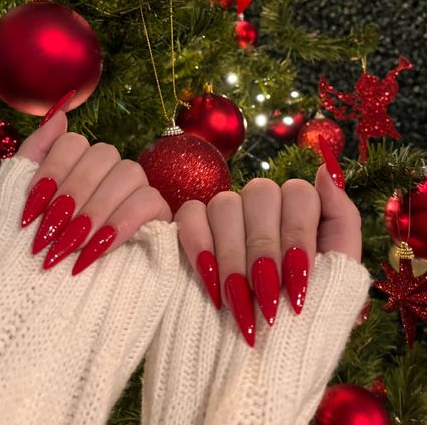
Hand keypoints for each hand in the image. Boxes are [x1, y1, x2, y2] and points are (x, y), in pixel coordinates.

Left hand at [15, 94, 171, 274]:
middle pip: (103, 154)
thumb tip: (58, 114)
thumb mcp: (26, 203)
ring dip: (96, 210)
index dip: (51, 172)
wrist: (60, 301)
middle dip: (73, 195)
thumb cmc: (42, 251)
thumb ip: (37, 154)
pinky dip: (120, 224)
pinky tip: (97, 249)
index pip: (73, 142)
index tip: (31, 212)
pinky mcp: (160, 214)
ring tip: (73, 245)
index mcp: (80, 164)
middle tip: (51, 234)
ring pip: (129, 173)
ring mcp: (138, 188)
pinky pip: (149, 201)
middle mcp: (112, 170)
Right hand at [175, 135, 361, 345]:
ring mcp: (225, 213)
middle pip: (260, 194)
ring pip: (225, 203)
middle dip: (265, 251)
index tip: (298, 285)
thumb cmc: (304, 319)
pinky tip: (211, 285)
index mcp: (299, 210)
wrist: (262, 364)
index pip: (299, 194)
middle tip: (267, 300)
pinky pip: (190, 215)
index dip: (297, 235)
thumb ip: (342, 218)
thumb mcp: (339, 273)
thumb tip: (327, 169)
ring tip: (238, 303)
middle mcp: (262, 204)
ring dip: (233, 257)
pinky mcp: (191, 226)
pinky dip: (199, 247)